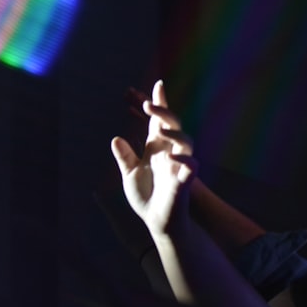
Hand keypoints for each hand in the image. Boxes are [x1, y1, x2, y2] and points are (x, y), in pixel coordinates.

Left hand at [111, 80, 198, 235]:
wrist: (156, 220)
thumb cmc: (146, 197)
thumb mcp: (130, 175)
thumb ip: (125, 157)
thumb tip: (115, 139)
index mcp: (156, 148)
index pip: (158, 122)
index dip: (159, 104)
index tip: (158, 85)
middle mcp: (169, 152)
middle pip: (172, 125)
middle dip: (163, 112)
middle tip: (149, 103)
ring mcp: (179, 165)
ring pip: (186, 141)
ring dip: (174, 132)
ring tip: (160, 127)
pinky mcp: (184, 181)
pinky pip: (191, 167)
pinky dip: (184, 161)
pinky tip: (172, 157)